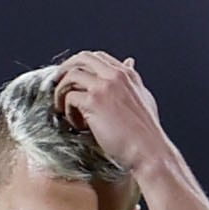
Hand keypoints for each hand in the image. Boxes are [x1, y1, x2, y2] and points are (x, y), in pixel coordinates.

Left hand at [51, 50, 171, 179]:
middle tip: (58, 84)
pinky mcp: (93, 102)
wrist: (149, 152)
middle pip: (81, 59)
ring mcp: (103, 87)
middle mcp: (115, 76)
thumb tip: (129, 62)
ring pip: (71, 76)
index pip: (98, 57)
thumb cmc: (147, 133)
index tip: (73, 76)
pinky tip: (77, 123)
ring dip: (62, 91)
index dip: (81, 64)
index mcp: (127, 75)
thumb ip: (133, 79)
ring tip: (64, 108)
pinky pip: (69, 97)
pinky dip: (67, 110)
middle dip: (65, 69)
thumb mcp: (144, 98)